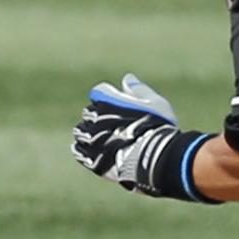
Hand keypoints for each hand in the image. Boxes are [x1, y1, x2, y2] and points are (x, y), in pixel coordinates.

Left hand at [71, 73, 191, 194]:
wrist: (156, 160)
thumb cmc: (158, 130)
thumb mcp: (156, 105)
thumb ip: (139, 91)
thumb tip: (127, 78)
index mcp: (108, 100)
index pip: (98, 93)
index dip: (108, 100)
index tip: (118, 108)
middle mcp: (94, 117)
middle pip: (89, 113)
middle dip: (98, 119)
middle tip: (115, 128)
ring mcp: (90, 138)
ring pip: (81, 132)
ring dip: (90, 135)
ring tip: (107, 143)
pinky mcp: (89, 158)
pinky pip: (79, 151)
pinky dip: (85, 152)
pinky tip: (98, 155)